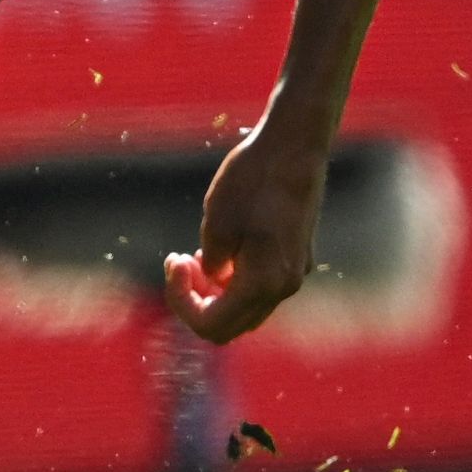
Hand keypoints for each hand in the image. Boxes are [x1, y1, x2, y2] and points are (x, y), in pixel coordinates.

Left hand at [165, 116, 329, 343]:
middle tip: (179, 262)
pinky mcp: (298, 256)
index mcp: (265, 283)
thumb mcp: (216, 223)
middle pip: (231, 325)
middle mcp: (286, 286)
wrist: (294, 147)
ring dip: (215, 292)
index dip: (181, 303)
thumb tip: (214, 281)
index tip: (172, 262)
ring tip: (193, 255)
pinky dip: (234, 279)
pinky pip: (261, 285)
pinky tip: (219, 248)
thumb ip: (210, 265)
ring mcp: (296, 272)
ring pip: (247, 307)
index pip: (212, 324)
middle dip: (197, 301)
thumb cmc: (252, 180)